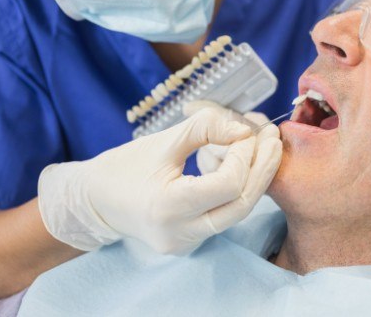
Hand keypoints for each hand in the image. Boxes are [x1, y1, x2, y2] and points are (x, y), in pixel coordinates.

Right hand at [38, 106, 281, 254]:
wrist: (96, 202)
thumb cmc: (125, 166)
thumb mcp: (163, 140)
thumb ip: (205, 129)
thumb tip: (245, 131)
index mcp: (167, 207)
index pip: (227, 186)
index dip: (244, 155)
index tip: (245, 131)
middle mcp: (180, 233)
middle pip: (241, 205)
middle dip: (263, 168)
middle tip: (274, 137)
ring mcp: (187, 242)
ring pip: (238, 211)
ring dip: (256, 177)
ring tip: (266, 146)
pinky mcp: (193, 240)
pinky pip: (226, 214)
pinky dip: (240, 187)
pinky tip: (246, 163)